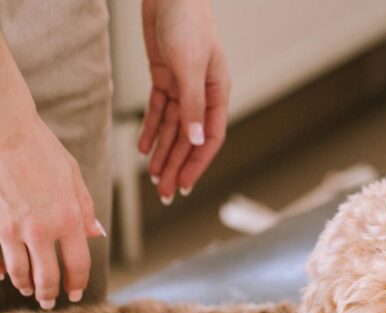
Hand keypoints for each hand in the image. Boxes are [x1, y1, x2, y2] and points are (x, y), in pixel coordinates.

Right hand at [0, 109, 105, 308]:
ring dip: (25, 285)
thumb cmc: (42, 150)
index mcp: (68, 220)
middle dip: (50, 294)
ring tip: (29, 291)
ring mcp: (11, 229)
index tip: (76, 293)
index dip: (77, 283)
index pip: (77, 264)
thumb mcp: (74, 177)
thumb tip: (96, 235)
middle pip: (47, 276)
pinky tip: (1, 276)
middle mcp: (41, 230)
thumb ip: (85, 210)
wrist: (4, 132)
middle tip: (51, 303)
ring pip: (19, 271)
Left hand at [138, 0, 229, 203]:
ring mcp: (183, 87)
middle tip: (166, 192)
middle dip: (177, 166)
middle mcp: (202, 95)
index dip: (197, 164)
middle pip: (189, 139)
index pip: (209, 138)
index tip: (185, 185)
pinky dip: (152, 130)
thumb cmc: (188, 23)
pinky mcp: (165, 77)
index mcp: (217, 94)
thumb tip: (194, 140)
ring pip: (173, 129)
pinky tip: (144, 149)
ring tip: (154, 178)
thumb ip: (192, 104)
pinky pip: (159, 111)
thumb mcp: (190, 65)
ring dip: (163, 153)